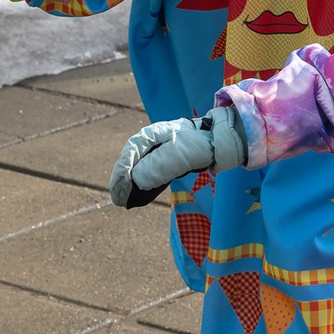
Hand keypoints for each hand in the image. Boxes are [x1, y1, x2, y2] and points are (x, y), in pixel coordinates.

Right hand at [107, 113, 244, 207]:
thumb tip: (136, 179)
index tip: (120, 186)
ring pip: (135, 166)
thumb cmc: (198, 144)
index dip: (122, 170)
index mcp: (152, 133)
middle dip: (121, 179)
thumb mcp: (179, 154)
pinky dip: (138, 182)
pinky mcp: (162, 158)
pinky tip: (136, 194)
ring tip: (121, 200)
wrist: (216, 141)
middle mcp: (150, 140)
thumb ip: (158, 165)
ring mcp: (155, 149)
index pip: (131, 151)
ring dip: (128, 182)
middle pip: (129, 159)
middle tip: (117, 199)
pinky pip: (145, 170)